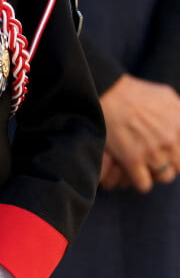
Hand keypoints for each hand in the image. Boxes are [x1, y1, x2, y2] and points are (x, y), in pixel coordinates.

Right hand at [100, 74, 179, 191]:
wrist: (106, 92)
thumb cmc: (134, 92)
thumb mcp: (167, 95)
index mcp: (179, 122)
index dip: (177, 152)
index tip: (170, 150)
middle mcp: (169, 138)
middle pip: (179, 166)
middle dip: (169, 162)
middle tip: (156, 155)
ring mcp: (151, 151)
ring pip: (164, 177)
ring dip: (156, 172)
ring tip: (145, 163)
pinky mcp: (131, 160)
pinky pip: (144, 184)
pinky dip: (139, 180)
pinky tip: (133, 169)